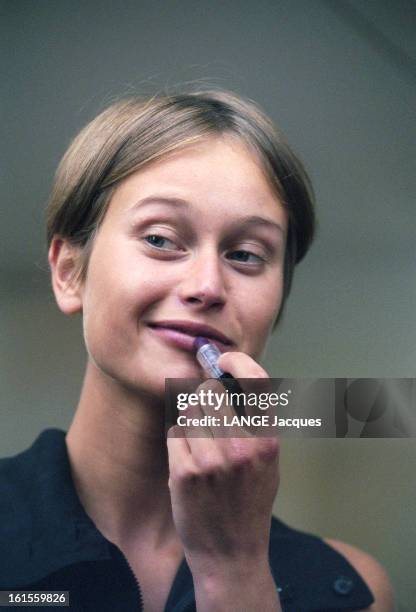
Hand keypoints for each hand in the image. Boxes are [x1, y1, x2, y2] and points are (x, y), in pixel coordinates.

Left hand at [166, 352, 280, 609]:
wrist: (231, 554)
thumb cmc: (249, 504)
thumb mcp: (268, 462)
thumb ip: (255, 422)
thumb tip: (231, 379)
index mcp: (268, 441)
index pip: (255, 380)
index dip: (237, 361)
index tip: (224, 359)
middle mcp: (242, 447)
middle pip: (211, 392)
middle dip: (205, 396)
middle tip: (205, 408)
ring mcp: (211, 460)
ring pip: (189, 410)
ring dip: (191, 418)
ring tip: (200, 442)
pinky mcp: (185, 471)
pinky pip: (175, 432)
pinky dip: (179, 439)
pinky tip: (189, 457)